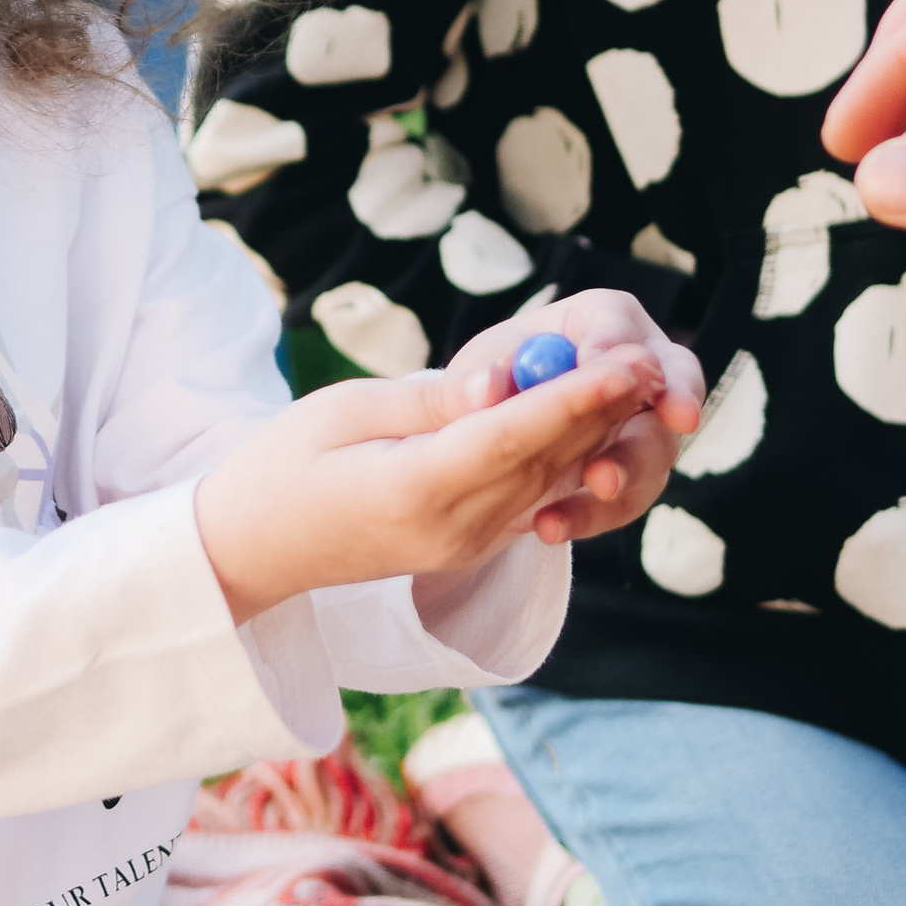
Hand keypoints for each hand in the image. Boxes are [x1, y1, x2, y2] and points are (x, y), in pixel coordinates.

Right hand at [196, 298, 701, 623]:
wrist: (254, 551)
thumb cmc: (281, 467)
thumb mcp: (343, 414)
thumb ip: (429, 400)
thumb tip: (500, 378)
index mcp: (411, 492)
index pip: (509, 440)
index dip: (572, 399)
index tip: (623, 363)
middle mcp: (451, 529)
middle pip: (543, 462)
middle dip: (602, 410)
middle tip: (652, 355)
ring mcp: (464, 544)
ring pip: (545, 480)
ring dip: (594, 431)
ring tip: (639, 378)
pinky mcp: (469, 543)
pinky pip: (528, 495)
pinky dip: (563, 455)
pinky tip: (594, 416)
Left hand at [452, 290, 704, 546]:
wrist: (488, 443)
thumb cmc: (487, 388)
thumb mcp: (468, 382)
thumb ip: (470, 383)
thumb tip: (485, 386)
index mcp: (593, 322)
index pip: (615, 321)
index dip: (615, 342)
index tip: (603, 366)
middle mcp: (634, 368)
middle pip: (674, 375)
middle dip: (675, 397)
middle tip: (675, 419)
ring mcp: (644, 423)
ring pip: (657, 445)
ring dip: (631, 467)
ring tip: (597, 484)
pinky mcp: (637, 473)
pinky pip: (631, 496)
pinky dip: (595, 513)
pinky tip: (553, 525)